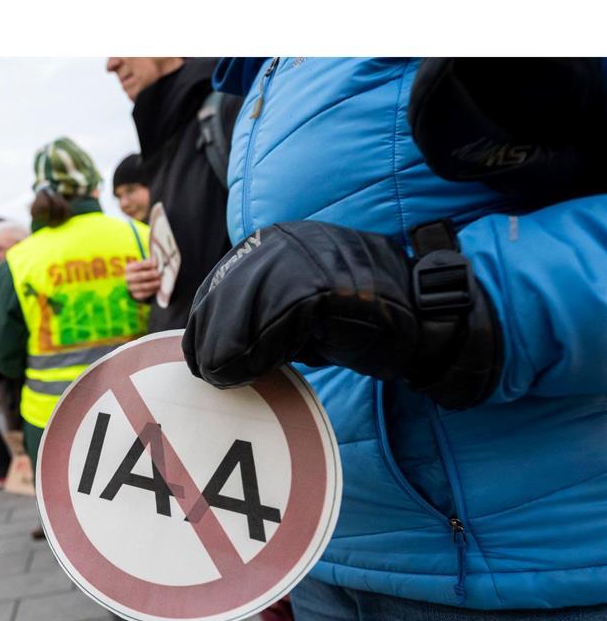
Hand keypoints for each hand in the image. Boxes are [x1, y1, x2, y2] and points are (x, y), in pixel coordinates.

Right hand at [124, 259, 161, 301]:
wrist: (135, 284)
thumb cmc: (141, 271)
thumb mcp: (142, 266)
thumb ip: (149, 263)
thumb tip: (157, 262)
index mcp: (128, 268)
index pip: (138, 265)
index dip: (147, 264)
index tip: (156, 264)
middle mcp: (127, 278)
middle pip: (140, 276)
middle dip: (150, 274)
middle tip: (158, 274)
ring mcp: (131, 288)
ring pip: (143, 286)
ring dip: (153, 284)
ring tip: (159, 281)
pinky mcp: (135, 295)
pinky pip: (144, 294)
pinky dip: (152, 291)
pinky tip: (157, 287)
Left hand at [182, 221, 502, 408]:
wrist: (418, 317)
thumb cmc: (352, 320)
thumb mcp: (293, 311)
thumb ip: (256, 316)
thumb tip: (210, 349)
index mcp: (270, 243)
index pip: (220, 287)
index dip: (206, 327)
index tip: (202, 360)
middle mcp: (280, 243)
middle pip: (223, 298)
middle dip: (211, 342)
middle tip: (213, 376)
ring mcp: (301, 260)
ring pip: (241, 312)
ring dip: (229, 353)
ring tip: (230, 378)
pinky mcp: (319, 285)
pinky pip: (271, 325)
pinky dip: (255, 354)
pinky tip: (252, 370)